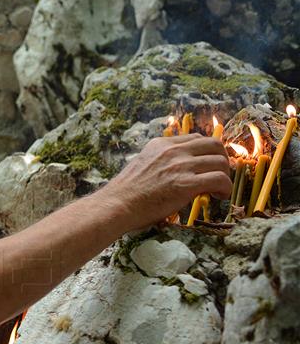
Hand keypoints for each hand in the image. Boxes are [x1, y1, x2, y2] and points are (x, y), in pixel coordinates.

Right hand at [101, 134, 230, 229]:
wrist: (117, 205)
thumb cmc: (126, 192)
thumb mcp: (142, 164)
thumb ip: (161, 161)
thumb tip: (175, 170)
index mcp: (161, 144)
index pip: (197, 138)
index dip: (208, 151)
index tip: (209, 164)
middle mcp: (173, 150)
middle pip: (214, 144)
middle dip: (222, 159)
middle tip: (220, 174)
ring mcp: (180, 166)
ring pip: (220, 162)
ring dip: (224, 176)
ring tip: (218, 190)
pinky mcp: (186, 184)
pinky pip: (220, 179)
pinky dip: (225, 188)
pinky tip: (219, 196)